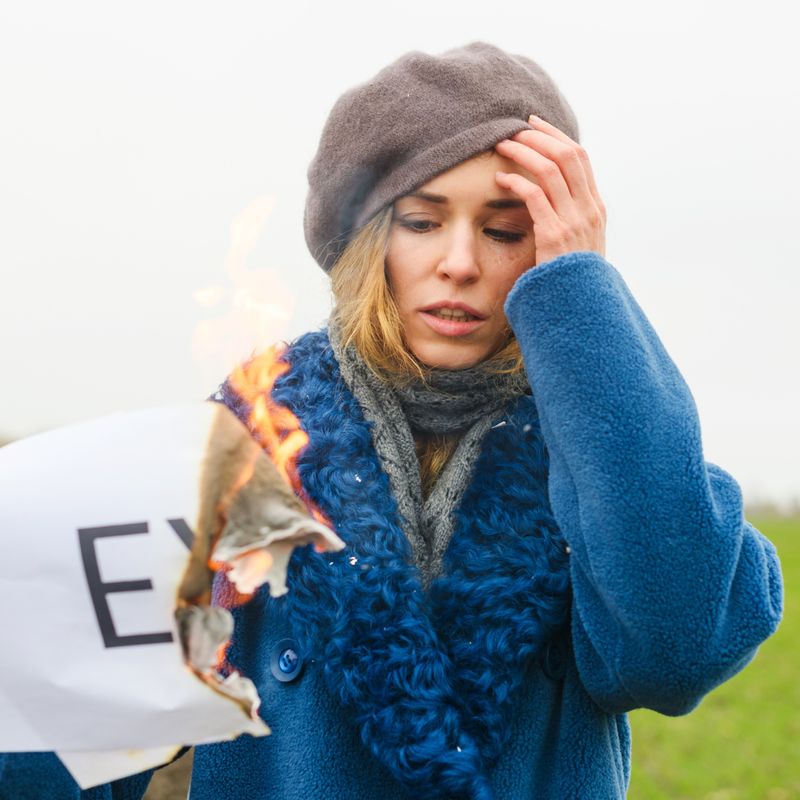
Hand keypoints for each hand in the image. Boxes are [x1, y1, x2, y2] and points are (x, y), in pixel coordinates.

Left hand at [494, 115, 605, 266]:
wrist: (582, 309)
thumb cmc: (573, 280)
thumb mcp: (580, 245)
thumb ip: (571, 220)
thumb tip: (552, 200)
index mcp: (596, 207)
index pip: (580, 157)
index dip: (556, 136)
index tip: (534, 124)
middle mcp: (589, 209)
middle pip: (568, 154)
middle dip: (540, 135)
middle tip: (514, 127)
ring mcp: (574, 221)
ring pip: (551, 169)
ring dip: (524, 152)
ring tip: (502, 145)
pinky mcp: (555, 235)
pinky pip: (535, 196)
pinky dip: (516, 182)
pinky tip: (500, 180)